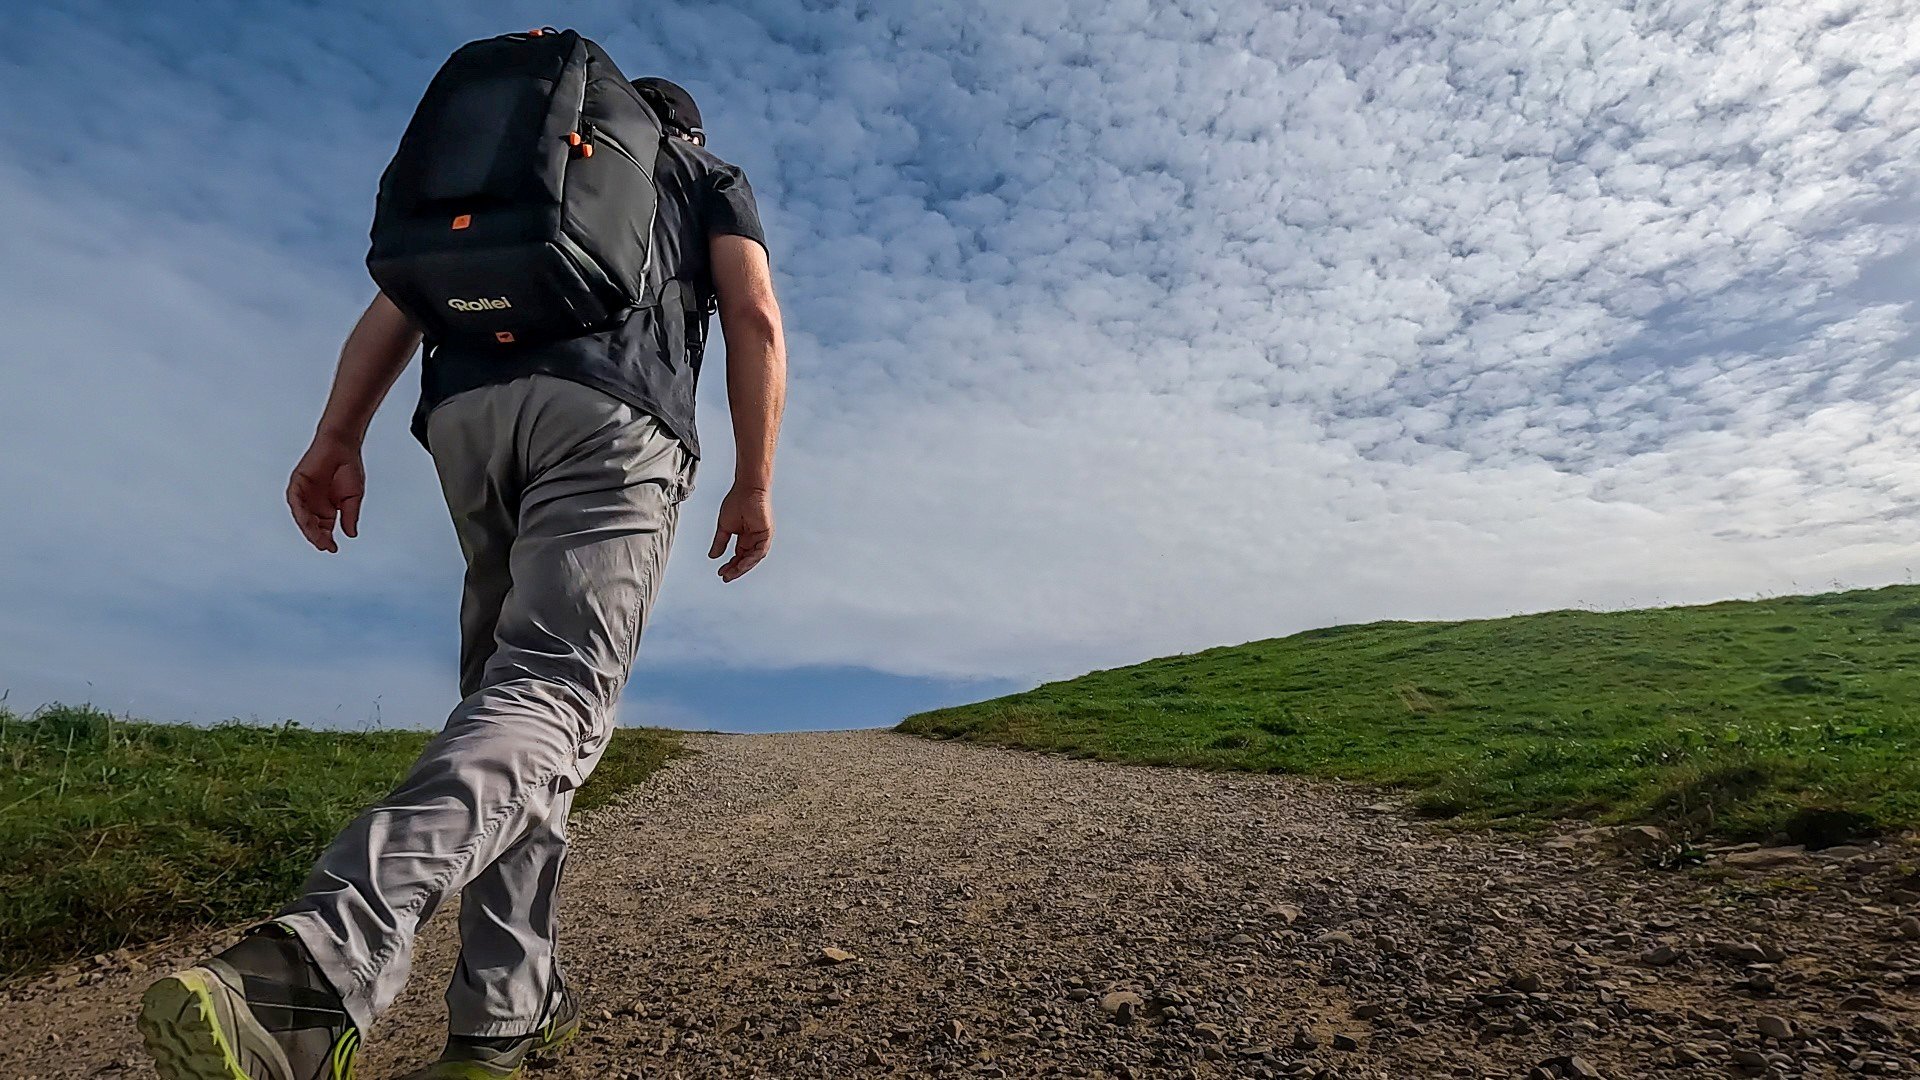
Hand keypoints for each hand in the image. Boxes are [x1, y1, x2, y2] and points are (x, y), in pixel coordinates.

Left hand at [286, 433, 365, 553]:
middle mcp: (314, 503)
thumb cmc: (348, 467)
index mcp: (327, 507)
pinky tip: (306, 521)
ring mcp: (304, 494)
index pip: (324, 528)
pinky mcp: (297, 484)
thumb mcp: (352, 498)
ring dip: (309, 528)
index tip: (333, 548)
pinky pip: (295, 502)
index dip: (327, 539)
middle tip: (325, 545)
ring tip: (317, 537)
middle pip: (312, 525)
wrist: (342, 446)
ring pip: (302, 516)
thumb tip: (351, 534)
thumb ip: (350, 515)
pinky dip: (300, 512)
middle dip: (318, 537)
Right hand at [708, 483, 772, 581]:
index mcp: (745, 537)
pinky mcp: (766, 534)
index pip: (738, 556)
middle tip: (725, 577)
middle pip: (745, 560)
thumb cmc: (737, 502)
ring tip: (732, 574)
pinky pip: (760, 551)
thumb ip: (720, 542)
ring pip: (753, 558)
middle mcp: (753, 539)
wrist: (747, 489)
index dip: (730, 566)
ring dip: (743, 567)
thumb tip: (713, 557)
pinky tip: (742, 564)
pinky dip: (751, 559)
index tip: (721, 572)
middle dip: (736, 570)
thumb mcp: (724, 527)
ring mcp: (761, 537)